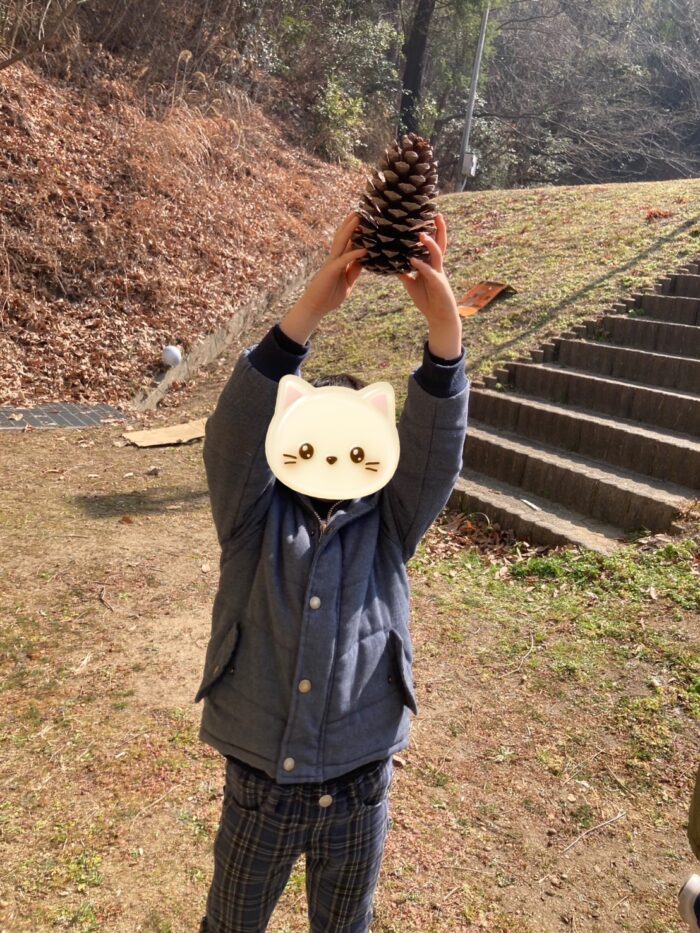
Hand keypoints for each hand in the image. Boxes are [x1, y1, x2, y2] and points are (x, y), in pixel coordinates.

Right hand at [294, 212, 366, 317]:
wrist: (315, 308)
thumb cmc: (329, 296)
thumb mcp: (347, 283)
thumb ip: (354, 271)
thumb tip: (363, 260)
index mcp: (338, 261)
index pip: (348, 243)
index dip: (355, 232)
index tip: (364, 221)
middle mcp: (334, 259)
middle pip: (343, 237)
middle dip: (351, 223)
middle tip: (360, 210)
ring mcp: (331, 263)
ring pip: (341, 242)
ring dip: (350, 230)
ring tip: (358, 217)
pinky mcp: (331, 271)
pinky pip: (344, 260)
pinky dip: (354, 254)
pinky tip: (365, 250)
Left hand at [399, 214, 461, 358]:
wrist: (439, 317)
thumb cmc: (427, 300)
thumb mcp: (412, 284)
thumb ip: (404, 273)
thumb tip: (391, 263)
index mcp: (430, 265)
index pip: (430, 245)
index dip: (430, 232)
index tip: (425, 217)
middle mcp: (437, 266)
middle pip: (440, 244)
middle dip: (439, 230)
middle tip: (436, 214)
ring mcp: (439, 274)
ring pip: (437, 255)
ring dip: (430, 244)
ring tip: (422, 235)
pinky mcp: (438, 285)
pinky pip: (430, 273)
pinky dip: (421, 266)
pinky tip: (413, 260)